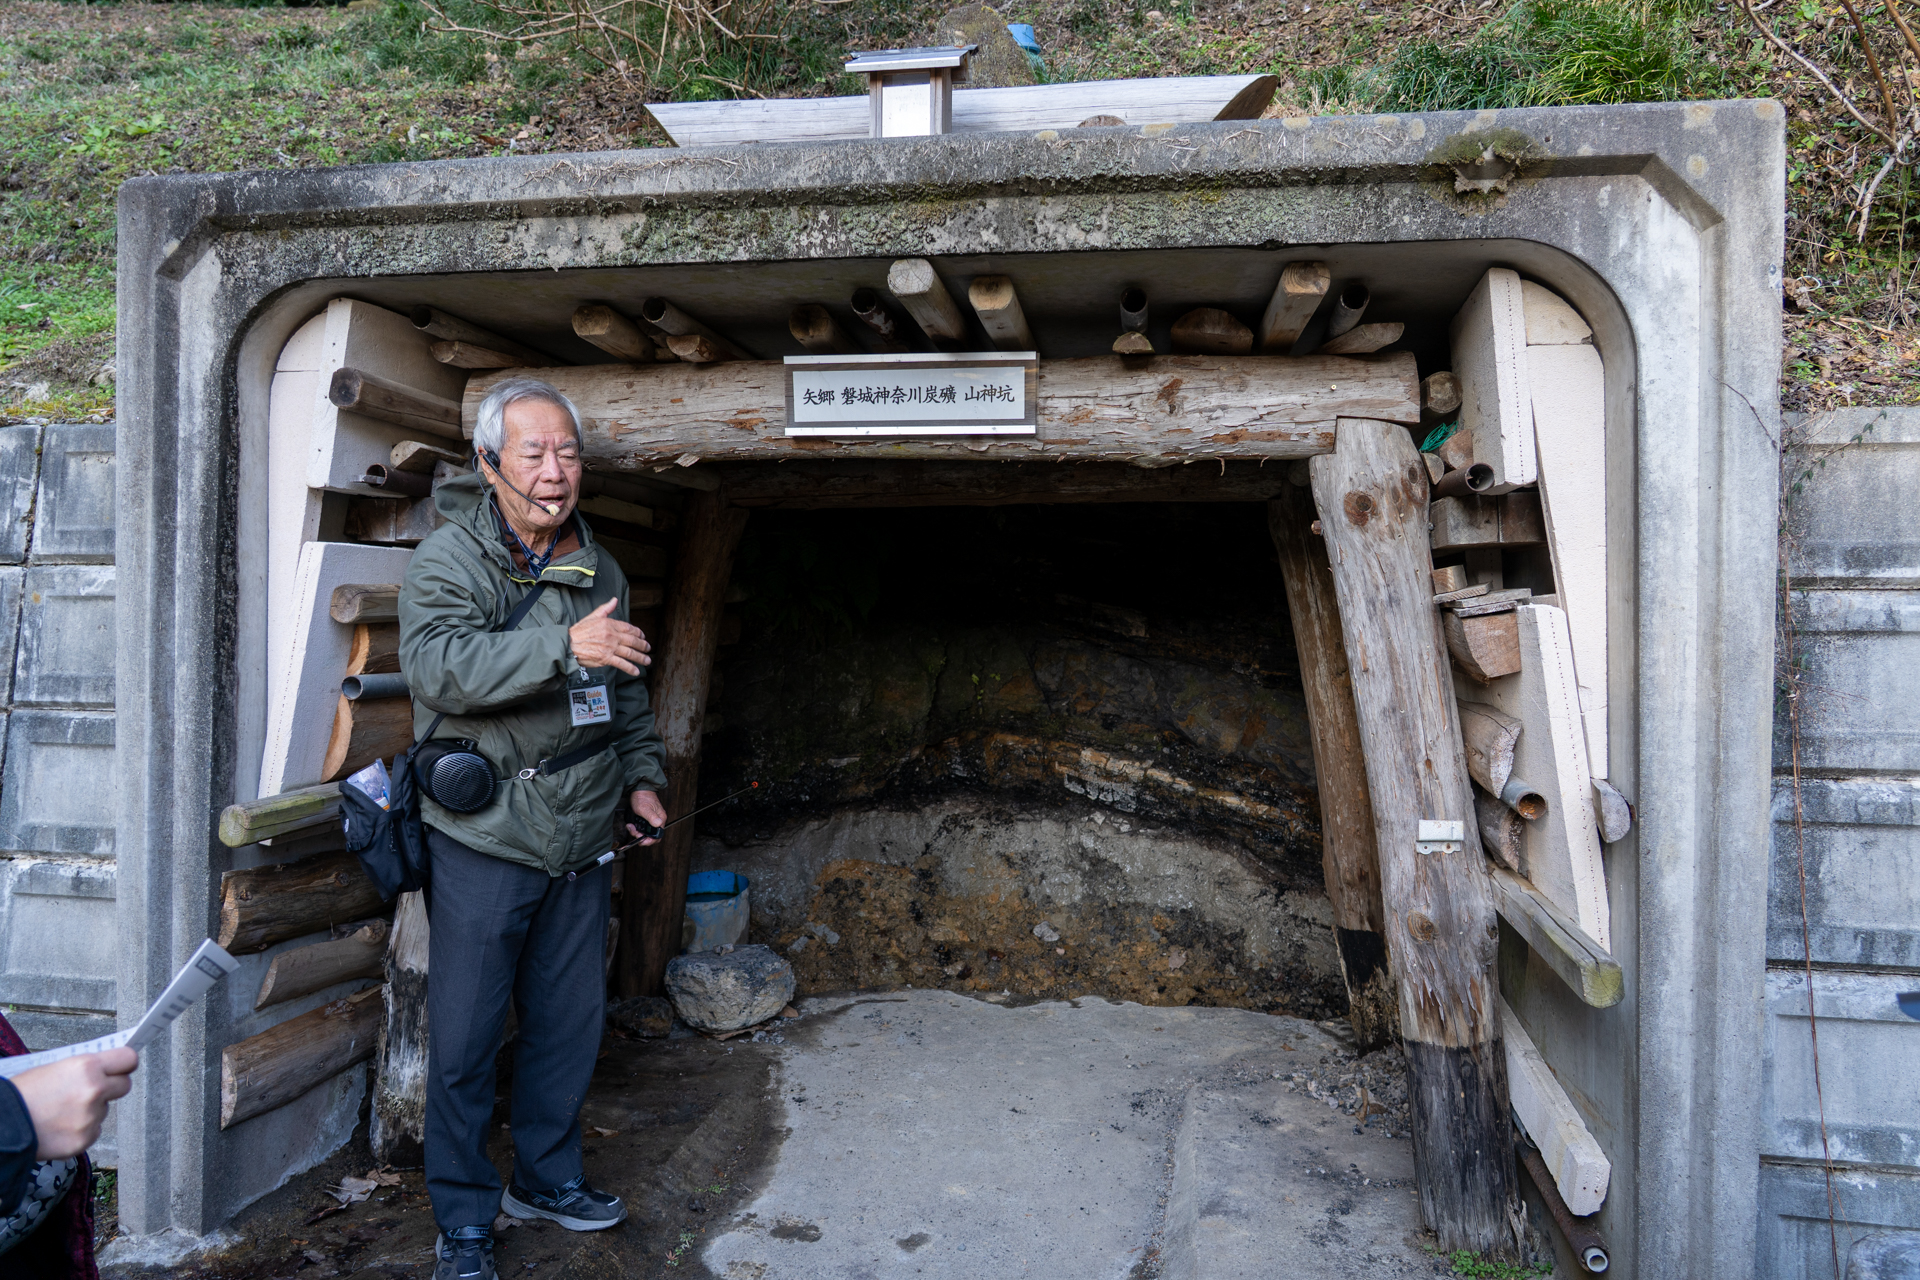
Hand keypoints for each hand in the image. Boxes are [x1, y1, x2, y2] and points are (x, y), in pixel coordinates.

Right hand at [11, 1047, 137, 1158]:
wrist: (2, 1126)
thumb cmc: (22, 1094)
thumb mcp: (55, 1068)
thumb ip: (85, 1069)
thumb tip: (106, 1069)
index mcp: (87, 1067)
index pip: (128, 1059)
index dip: (124, 1064)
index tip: (120, 1067)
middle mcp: (94, 1091)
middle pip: (124, 1085)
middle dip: (111, 1087)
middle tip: (92, 1090)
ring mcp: (91, 1118)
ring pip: (104, 1110)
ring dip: (91, 1110)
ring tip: (61, 1112)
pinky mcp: (84, 1140)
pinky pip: (93, 1131)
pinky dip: (81, 1130)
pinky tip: (59, 1127)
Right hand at [569, 599, 650, 675]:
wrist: (568, 645)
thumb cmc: (578, 632)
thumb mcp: (592, 616)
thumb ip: (605, 609)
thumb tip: (614, 600)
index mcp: (609, 624)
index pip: (629, 628)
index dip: (638, 633)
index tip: (643, 636)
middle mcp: (611, 635)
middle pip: (632, 641)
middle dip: (643, 645)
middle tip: (648, 648)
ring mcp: (610, 648)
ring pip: (630, 653)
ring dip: (640, 657)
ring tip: (647, 660)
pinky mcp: (606, 658)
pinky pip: (622, 664)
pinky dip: (630, 668)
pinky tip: (636, 671)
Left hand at [626, 789, 665, 845]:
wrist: (639, 789)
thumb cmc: (642, 797)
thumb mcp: (645, 808)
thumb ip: (651, 817)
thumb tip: (658, 824)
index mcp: (660, 819)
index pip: (658, 836)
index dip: (649, 841)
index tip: (641, 841)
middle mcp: (657, 821)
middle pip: (651, 836)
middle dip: (641, 836)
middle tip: (633, 831)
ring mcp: (652, 820)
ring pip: (645, 832)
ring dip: (637, 832)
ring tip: (630, 826)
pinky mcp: (646, 819)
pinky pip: (642, 828)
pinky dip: (636, 828)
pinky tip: (631, 824)